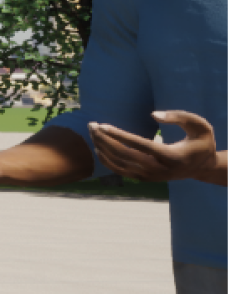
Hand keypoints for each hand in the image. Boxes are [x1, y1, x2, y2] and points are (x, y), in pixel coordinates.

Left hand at [87, 110, 227, 185]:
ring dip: (102, 147)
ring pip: (119, 164)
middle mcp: (159, 169)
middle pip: (124, 155)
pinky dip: (107, 160)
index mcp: (172, 156)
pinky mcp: (144, 179)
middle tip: (91, 125)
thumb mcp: (199, 125)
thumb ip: (179, 117)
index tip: (102, 125)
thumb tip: (153, 114)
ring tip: (91, 132)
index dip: (119, 135)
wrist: (202, 166)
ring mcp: (150, 176)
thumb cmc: (200, 141)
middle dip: (104, 139)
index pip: (140, 145)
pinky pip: (120, 171)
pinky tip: (98, 147)